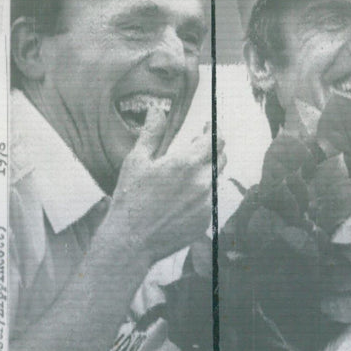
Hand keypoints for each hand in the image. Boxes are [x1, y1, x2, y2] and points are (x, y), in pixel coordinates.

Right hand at [104, 108, 226, 264]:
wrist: (132, 241)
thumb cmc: (130, 199)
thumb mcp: (136, 161)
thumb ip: (152, 133)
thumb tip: (157, 110)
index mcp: (186, 163)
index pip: (215, 140)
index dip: (212, 131)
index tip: (206, 128)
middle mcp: (203, 182)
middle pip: (221, 158)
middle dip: (211, 150)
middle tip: (196, 148)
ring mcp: (207, 203)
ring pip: (216, 180)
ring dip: (206, 172)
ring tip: (186, 173)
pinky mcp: (206, 220)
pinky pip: (210, 201)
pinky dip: (201, 195)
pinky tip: (182, 198)